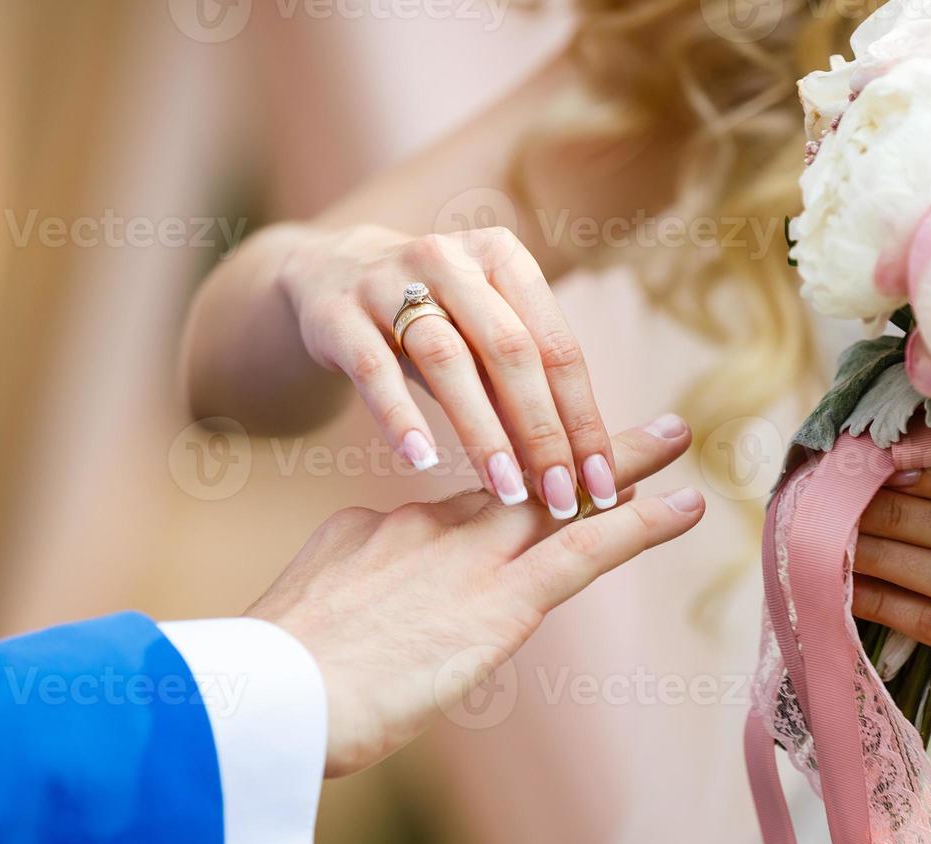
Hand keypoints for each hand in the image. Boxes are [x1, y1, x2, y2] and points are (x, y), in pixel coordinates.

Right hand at [248, 414, 701, 776]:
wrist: (266, 697)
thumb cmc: (270, 677)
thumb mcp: (305, 612)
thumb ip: (345, 591)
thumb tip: (360, 598)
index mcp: (379, 528)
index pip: (460, 503)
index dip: (507, 479)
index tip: (537, 465)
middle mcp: (430, 527)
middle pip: (518, 474)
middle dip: (576, 442)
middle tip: (629, 419)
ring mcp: (468, 560)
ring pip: (560, 498)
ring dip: (622, 464)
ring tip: (675, 435)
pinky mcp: (499, 605)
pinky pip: (584, 552)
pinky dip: (640, 526)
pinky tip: (686, 507)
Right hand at [281, 223, 615, 517]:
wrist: (328, 275)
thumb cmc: (430, 320)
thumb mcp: (480, 339)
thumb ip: (523, 392)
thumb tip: (582, 471)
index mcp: (502, 257)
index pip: (557, 346)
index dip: (583, 418)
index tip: (601, 482)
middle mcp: (449, 259)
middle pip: (510, 350)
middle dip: (542, 431)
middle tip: (561, 498)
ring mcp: (387, 281)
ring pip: (446, 359)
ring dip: (482, 431)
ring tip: (506, 489)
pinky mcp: (337, 313)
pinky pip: (373, 368)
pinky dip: (400, 416)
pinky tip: (423, 461)